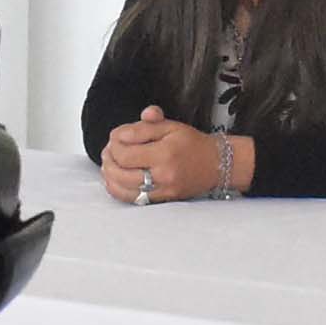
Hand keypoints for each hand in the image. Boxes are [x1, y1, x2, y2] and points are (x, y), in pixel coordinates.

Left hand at [99, 106, 224, 203]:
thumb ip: (146, 125)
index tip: (116, 137)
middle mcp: (163, 175)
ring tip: (109, 164)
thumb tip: (121, 133)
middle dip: (109, 160)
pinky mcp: (163, 199)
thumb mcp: (171, 126)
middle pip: (121, 173)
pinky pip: (133, 199)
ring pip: (124, 189)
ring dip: (110, 176)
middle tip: (109, 150)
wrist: (215, 164)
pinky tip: (115, 180)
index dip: (114, 145)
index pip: (126, 154)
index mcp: (165, 153)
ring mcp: (163, 190)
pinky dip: (118, 190)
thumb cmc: (192, 143)